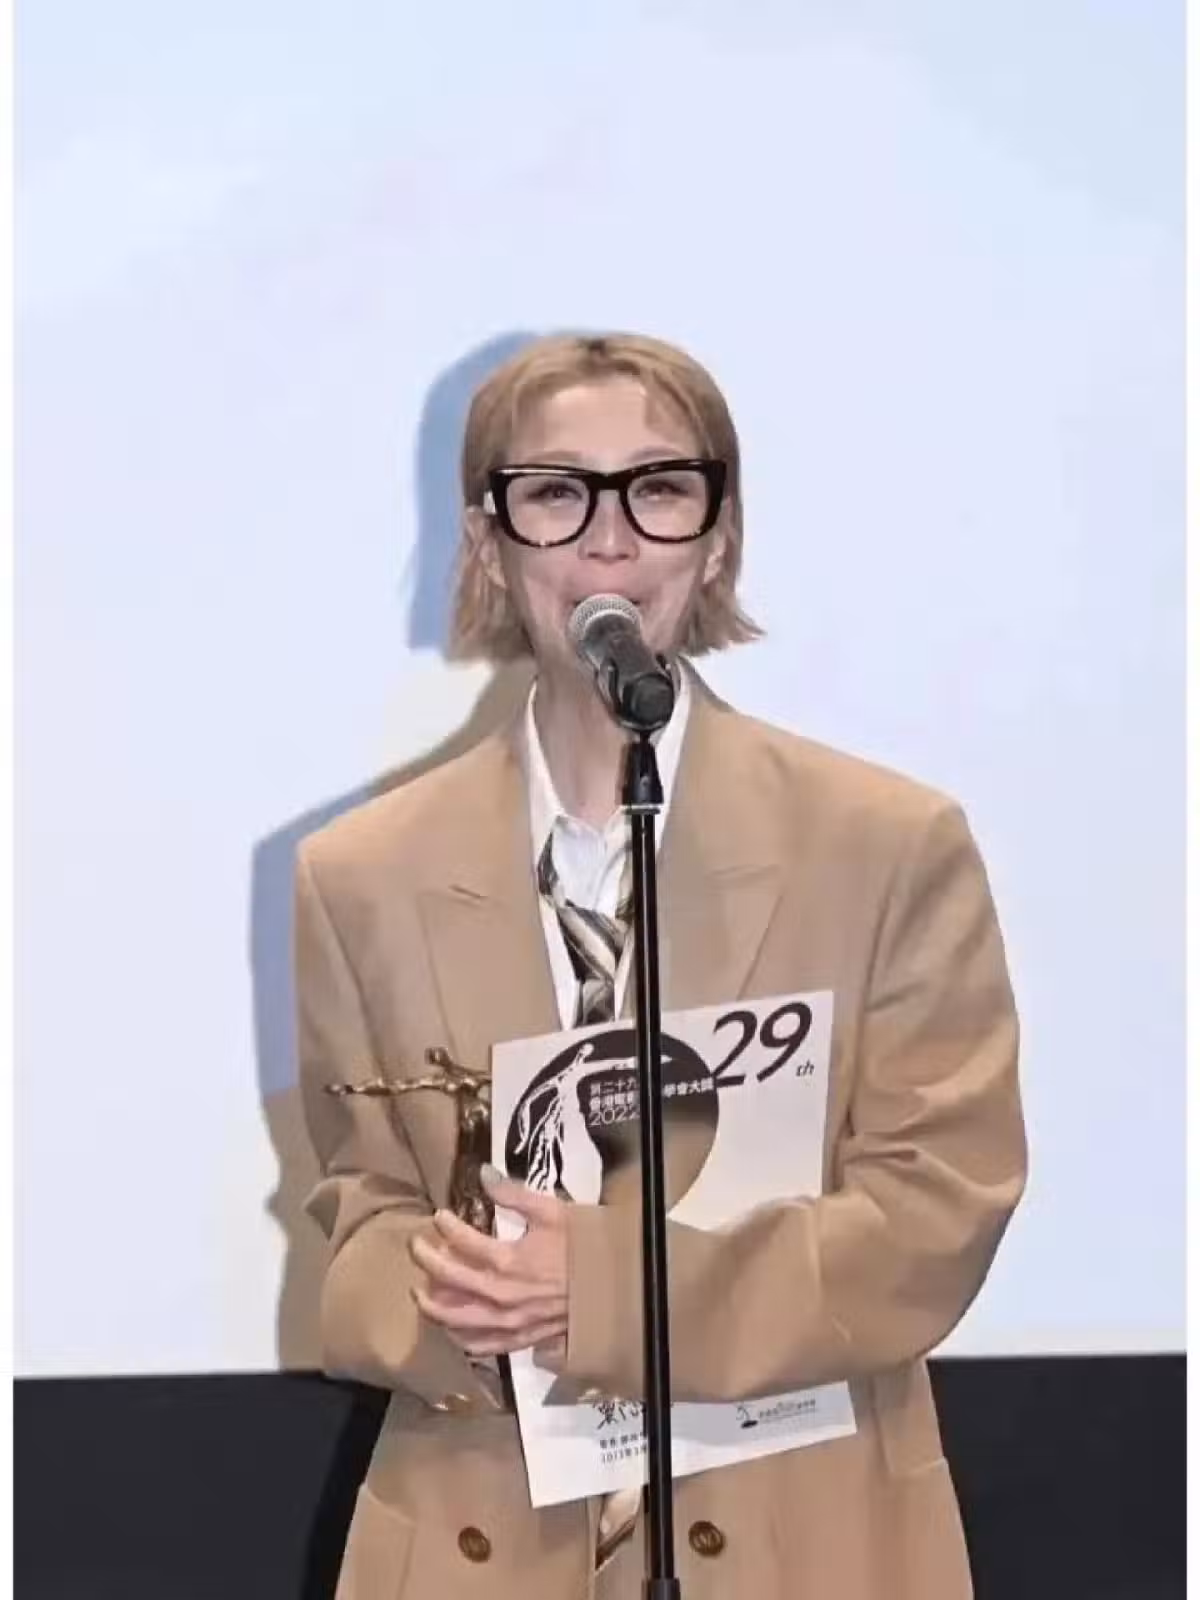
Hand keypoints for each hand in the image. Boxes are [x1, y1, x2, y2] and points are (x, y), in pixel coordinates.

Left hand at [410, 1166, 568, 1358]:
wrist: (614, 1287)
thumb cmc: (584, 1246)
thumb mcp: (553, 1211)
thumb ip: (514, 1193)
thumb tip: (483, 1174)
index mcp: (509, 1261)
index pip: (464, 1242)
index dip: (447, 1226)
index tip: (438, 1216)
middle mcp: (502, 1296)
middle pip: (450, 1282)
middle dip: (427, 1262)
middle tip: (415, 1247)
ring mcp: (510, 1323)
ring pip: (458, 1321)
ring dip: (434, 1306)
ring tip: (421, 1292)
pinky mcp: (520, 1341)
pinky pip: (481, 1346)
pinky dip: (460, 1338)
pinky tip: (452, 1327)